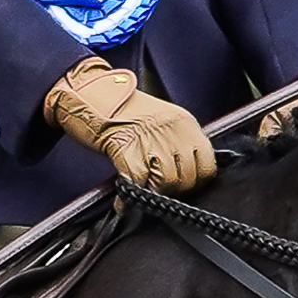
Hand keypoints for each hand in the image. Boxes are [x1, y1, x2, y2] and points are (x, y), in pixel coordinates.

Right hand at [43, 57, 214, 192]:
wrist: (90, 93)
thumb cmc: (122, 109)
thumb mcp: (162, 120)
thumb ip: (178, 143)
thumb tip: (187, 173)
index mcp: (184, 123)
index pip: (207, 164)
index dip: (196, 182)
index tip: (184, 188)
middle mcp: (172, 131)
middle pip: (187, 178)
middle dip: (174, 192)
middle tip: (160, 194)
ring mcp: (150, 140)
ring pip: (166, 182)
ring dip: (154, 195)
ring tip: (144, 195)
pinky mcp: (126, 150)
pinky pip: (137, 184)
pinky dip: (129, 200)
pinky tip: (123, 205)